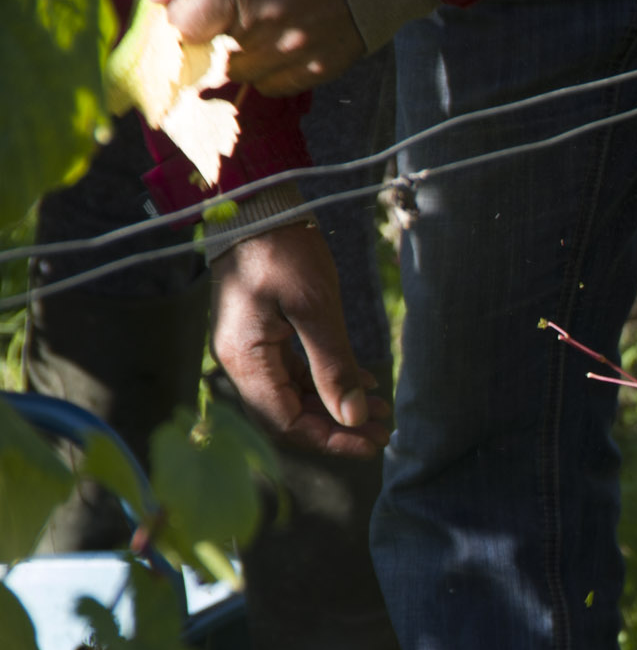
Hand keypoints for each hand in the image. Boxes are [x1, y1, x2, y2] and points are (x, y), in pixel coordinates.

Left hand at [150, 0, 363, 96]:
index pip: (185, 27)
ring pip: (242, 73)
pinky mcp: (321, 67)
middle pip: (212, 53)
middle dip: (216, 34)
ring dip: (241, 55)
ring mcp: (294, 51)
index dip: (187, 18)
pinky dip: (270, 71)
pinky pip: (276, 86)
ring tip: (260, 28)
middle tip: (235, 11)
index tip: (196, 8)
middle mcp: (263, 25)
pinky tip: (282, 46)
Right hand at [210, 222, 389, 456]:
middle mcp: (241, 361)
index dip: (329, 439)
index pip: (286, 423)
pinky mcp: (261, 333)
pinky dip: (326, 379)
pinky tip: (361, 380)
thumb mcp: (316, 308)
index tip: (370, 442)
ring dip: (335, 403)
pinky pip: (294, 370)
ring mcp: (250, 347)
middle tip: (382, 429)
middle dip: (337, 426)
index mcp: (246, 359)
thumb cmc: (281, 251)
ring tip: (379, 408)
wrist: (255, 206)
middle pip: (290, 415)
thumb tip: (353, 416)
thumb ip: (333, 365)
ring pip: (294, 394)